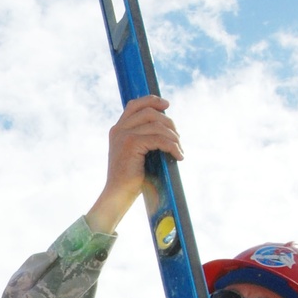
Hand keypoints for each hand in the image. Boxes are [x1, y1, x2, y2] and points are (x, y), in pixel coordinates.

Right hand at [85, 95, 182, 235]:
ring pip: (157, 125)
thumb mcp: (137, 154)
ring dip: (173, 137)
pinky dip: (172, 147)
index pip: (135, 105)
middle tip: (178, 139)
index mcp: (118, 130)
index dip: (152, 101)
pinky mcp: (130, 144)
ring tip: (179, 150)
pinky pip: (159, 138)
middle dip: (169, 123)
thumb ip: (145, 138)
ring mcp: (123, 135)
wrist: (118, 196)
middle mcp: (118, 129)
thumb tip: (167, 127)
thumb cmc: (130, 179)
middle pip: (149, 112)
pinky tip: (178, 156)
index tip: (166, 105)